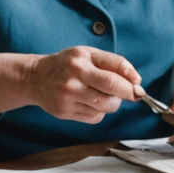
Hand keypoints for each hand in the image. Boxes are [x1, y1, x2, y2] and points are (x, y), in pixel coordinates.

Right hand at [25, 47, 140, 123]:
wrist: (36, 78)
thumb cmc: (67, 64)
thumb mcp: (88, 54)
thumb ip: (112, 64)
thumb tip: (136, 80)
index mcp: (81, 59)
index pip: (114, 71)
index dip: (131, 79)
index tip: (137, 84)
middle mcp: (74, 77)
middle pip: (111, 91)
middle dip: (128, 94)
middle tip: (132, 94)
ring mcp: (68, 96)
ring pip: (105, 107)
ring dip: (113, 103)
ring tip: (105, 95)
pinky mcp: (65, 112)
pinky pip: (95, 117)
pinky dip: (99, 111)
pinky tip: (90, 102)